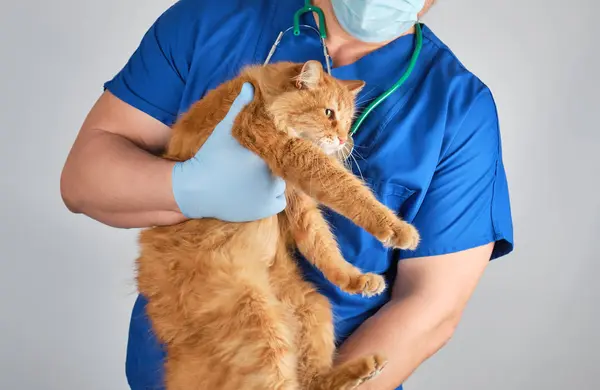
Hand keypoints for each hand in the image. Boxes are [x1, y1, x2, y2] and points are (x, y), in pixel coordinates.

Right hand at [172, 83, 285, 221]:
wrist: (196, 189)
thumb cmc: (210, 157)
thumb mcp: (223, 130)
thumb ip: (239, 108)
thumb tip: (249, 85)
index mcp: (264, 155)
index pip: (285, 150)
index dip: (278, 150)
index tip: (265, 153)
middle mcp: (271, 176)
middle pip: (283, 168)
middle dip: (273, 166)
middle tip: (255, 166)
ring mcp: (268, 195)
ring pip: (281, 185)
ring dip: (273, 182)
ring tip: (254, 179)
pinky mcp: (264, 210)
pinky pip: (278, 202)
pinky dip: (270, 198)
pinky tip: (255, 192)